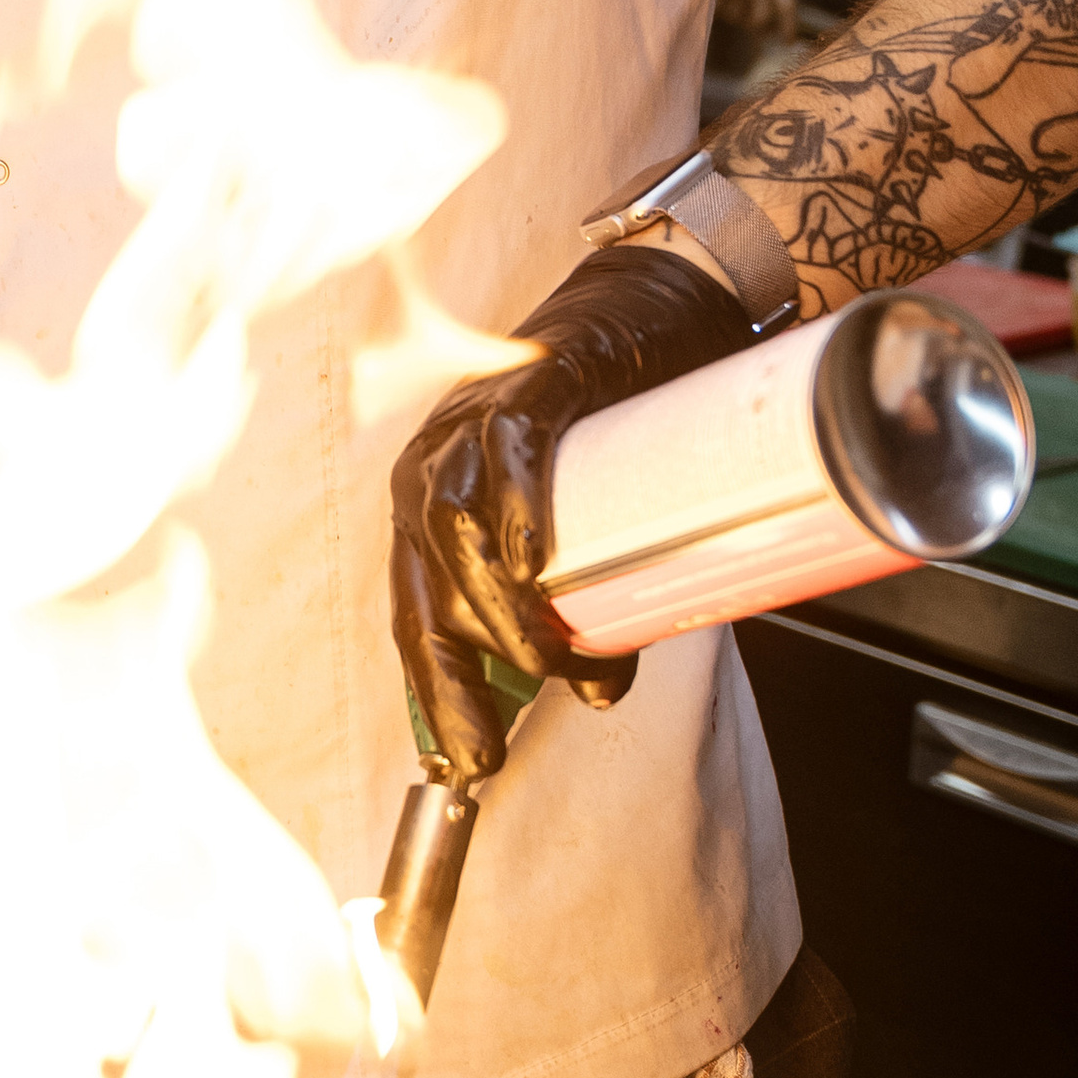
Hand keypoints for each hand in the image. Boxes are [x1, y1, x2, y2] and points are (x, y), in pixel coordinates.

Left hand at [389, 244, 752, 784]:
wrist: (660, 311)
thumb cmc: (619, 430)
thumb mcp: (589, 532)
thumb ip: (588, 607)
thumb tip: (600, 693)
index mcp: (435, 509)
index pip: (417, 614)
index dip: (434, 694)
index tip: (463, 765)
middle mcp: (435, 464)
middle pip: (424, 584)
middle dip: (453, 676)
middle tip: (496, 742)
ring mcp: (474, 419)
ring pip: (452, 527)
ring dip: (495, 607)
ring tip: (545, 659)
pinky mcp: (532, 379)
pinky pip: (504, 447)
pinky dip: (513, 507)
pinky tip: (533, 560)